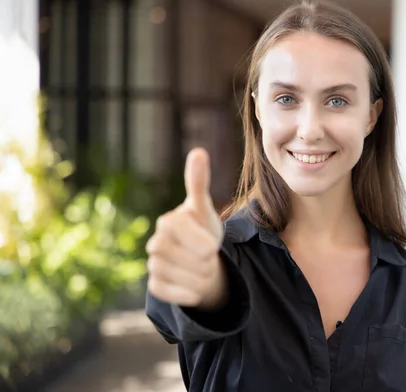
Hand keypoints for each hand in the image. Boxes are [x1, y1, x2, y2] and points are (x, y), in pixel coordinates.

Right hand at [146, 148, 226, 308]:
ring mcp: (153, 265)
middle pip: (179, 255)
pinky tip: (196, 288)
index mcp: (168, 222)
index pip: (178, 229)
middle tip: (209, 257)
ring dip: (199, 276)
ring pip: (177, 275)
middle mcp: (156, 243)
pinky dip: (188, 293)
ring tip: (204, 269)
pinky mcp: (156, 286)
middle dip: (202, 260)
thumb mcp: (205, 209)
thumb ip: (199, 182)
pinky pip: (170, 292)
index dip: (199, 239)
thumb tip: (198, 151)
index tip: (213, 245)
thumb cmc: (204, 232)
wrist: (203, 262)